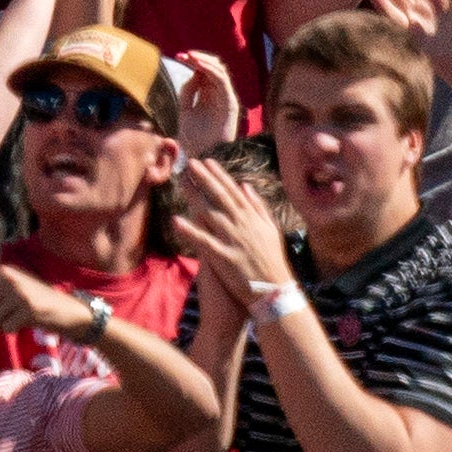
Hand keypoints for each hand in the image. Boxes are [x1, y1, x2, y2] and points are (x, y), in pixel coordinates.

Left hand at [162, 146, 299, 307]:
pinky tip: (176, 220)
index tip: (207, 161)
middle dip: (205, 178)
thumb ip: (258, 207)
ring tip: (182, 181)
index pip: (232, 192)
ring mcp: (232, 240)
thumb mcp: (270, 230)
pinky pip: (204, 242)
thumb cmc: (272, 260)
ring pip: (210, 214)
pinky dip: (190, 231)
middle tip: (190, 163)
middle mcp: (241, 225)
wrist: (275, 290)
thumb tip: (245, 186)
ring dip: (195, 196)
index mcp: (251, 218)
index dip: (219, 175)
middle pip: (219, 197)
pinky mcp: (224, 258)